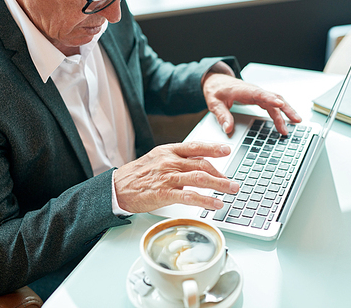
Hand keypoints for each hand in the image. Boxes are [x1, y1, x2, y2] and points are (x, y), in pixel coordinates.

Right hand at [114, 142, 238, 212]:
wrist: (117, 187)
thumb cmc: (137, 175)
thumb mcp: (157, 159)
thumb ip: (177, 159)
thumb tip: (198, 162)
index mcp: (169, 151)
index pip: (195, 147)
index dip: (213, 148)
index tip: (226, 150)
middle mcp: (170, 162)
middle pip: (202, 164)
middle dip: (221, 173)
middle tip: (232, 182)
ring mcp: (168, 177)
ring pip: (200, 178)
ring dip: (219, 185)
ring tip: (231, 190)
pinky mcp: (164, 193)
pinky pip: (190, 196)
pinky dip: (205, 200)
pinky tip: (215, 204)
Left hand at [202, 73, 301, 134]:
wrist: (216, 81)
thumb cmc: (216, 90)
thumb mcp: (214, 103)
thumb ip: (222, 116)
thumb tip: (228, 129)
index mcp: (244, 90)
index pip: (260, 94)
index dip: (270, 99)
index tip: (280, 104)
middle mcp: (254, 91)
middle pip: (274, 98)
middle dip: (286, 109)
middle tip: (296, 120)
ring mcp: (258, 94)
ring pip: (276, 101)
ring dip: (286, 111)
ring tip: (296, 122)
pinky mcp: (258, 98)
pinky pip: (272, 104)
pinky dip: (281, 111)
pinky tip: (286, 120)